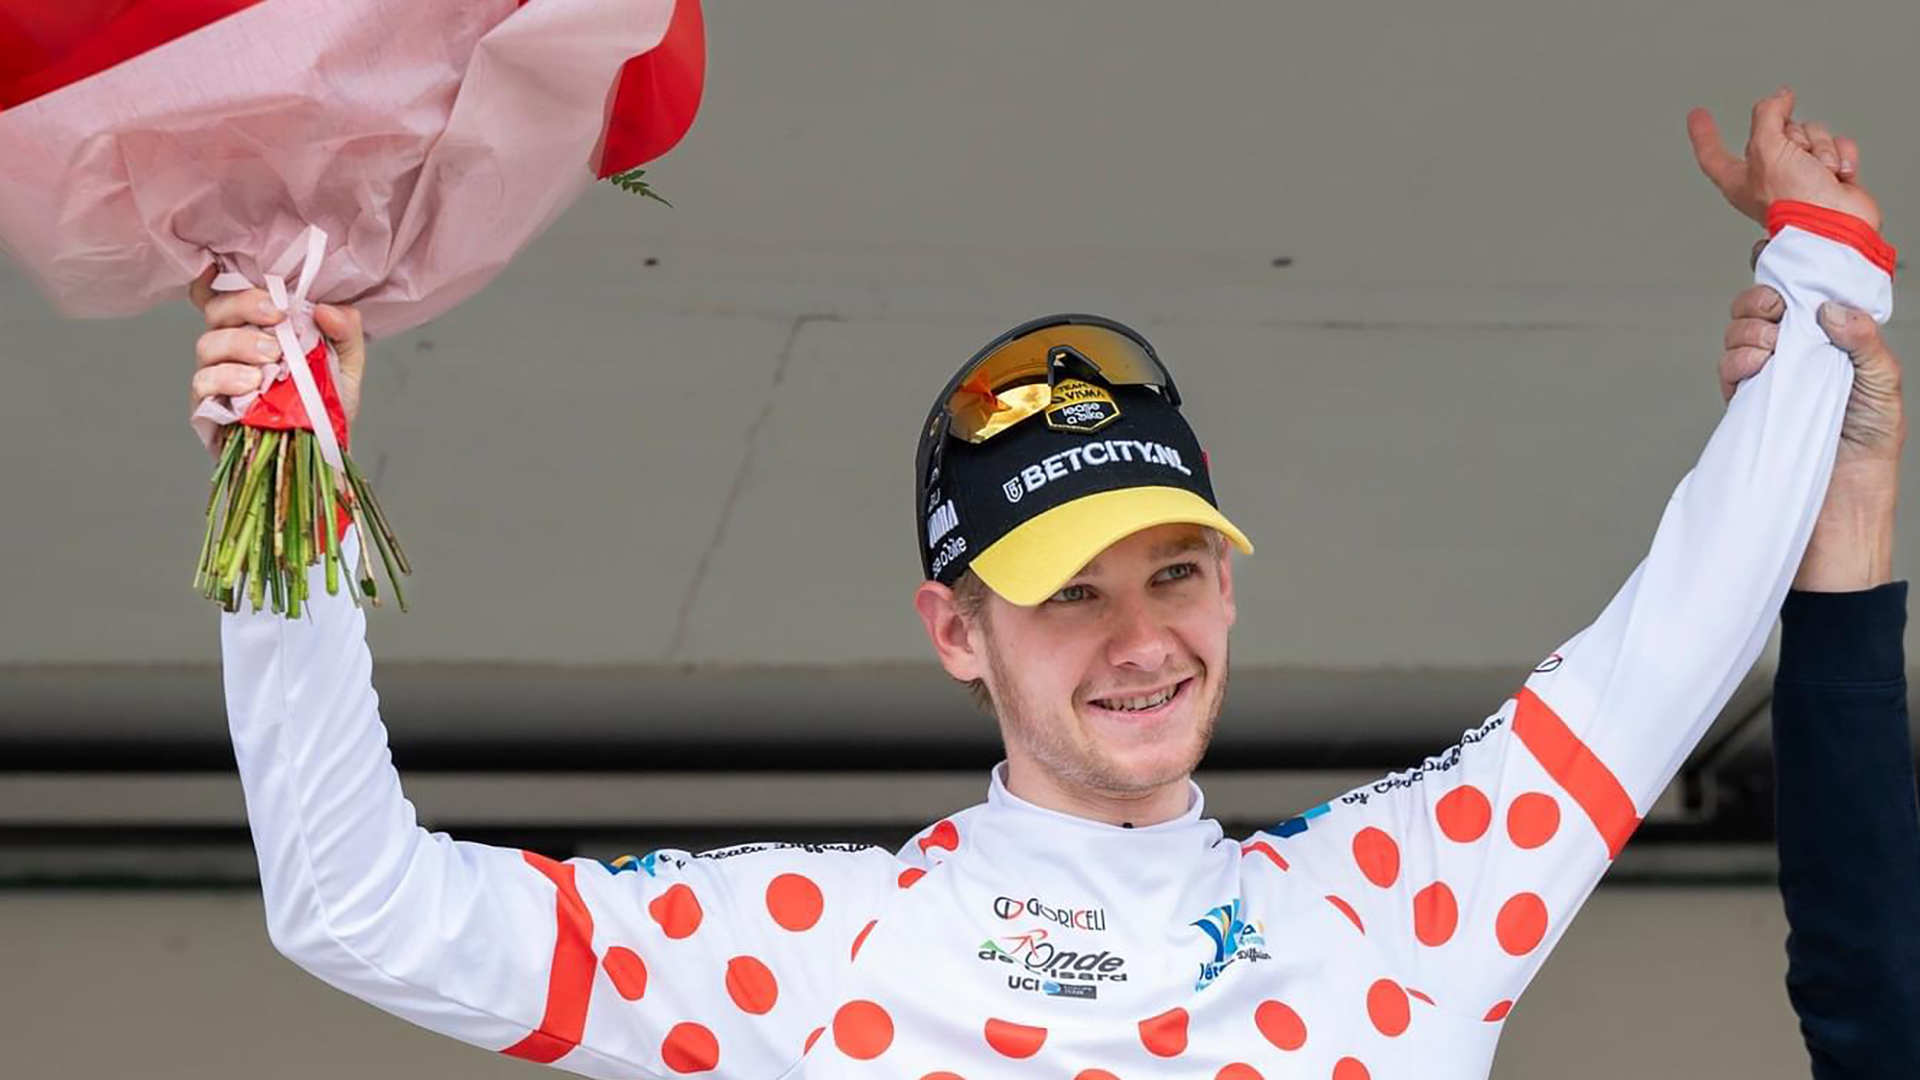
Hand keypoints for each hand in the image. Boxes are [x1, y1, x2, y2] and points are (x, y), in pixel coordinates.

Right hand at [188, 265, 367, 424]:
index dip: (219, 277)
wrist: (319, 453)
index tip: (240, 273)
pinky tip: (251, 384)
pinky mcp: (207, 407)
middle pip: (216, 309)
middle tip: (277, 318)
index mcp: (256, 326)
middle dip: (246, 306)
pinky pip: (202, 383)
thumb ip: (345, 332)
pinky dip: (226, 378)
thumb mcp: (346, 364)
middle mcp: (230, 345)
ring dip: (240, 344)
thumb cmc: (324, 405)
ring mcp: (215, 374)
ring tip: (272, 360)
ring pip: (207, 343)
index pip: (225, 292)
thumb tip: (326, 309)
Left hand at [1687, 86, 1881, 230]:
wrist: (1837, 225)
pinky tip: (1838, 177)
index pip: (1713, 152)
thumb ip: (1767, 115)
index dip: (1704, 132)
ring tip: (1820, 174)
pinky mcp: (1830, 175)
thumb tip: (1781, 97)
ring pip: (1813, 134)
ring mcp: (1802, 175)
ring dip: (1821, 149)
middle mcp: (1769, 176)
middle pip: (1779, 131)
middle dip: (1795, 137)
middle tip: (1799, 161)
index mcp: (1739, 179)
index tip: (1697, 114)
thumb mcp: (1766, 149)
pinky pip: (1838, 146)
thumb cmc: (1795, 200)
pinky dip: (1842, 157)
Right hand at [1719, 271, 1903, 590]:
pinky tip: (1756, 371)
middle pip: (1760, 309)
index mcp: (1833, 347)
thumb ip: (1863, 342)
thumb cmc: (1869, 456)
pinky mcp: (1746, 407)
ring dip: (1748, 332)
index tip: (1786, 272)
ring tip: (1771, 353)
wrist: (1838, 511)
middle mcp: (1797, 360)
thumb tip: (1829, 309)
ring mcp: (1769, 382)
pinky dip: (1736, 362)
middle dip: (1760, 301)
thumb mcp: (1883, 387)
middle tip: (1776, 312)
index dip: (1789, 280)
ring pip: (1739, 335)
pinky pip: (1727, 371)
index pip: (1803, 299)